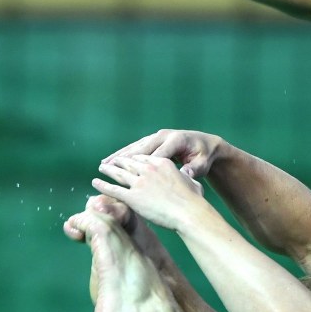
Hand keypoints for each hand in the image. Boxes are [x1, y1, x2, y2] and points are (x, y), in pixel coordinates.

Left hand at [92, 154, 204, 231]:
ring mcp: (140, 182)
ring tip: (101, 167)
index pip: (144, 158)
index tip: (129, 159)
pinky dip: (102, 186)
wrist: (189, 212)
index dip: (134, 158)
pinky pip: (113, 189)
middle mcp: (149, 169)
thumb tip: (189, 177)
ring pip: (118, 173)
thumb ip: (186, 177)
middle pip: (129, 162)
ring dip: (108, 169)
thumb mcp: (192, 182)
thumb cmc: (194, 200)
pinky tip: (95, 183)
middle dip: (119, 161)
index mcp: (162, 163)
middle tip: (112, 161)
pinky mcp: (133, 197)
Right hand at [102, 129, 222, 181]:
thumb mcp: (202, 164)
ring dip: (119, 155)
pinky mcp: (153, 140)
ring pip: (135, 147)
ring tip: (104, 163)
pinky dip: (124, 154)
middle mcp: (164, 136)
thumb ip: (193, 170)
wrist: (206, 145)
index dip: (143, 164)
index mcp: (176, 140)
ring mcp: (157, 136)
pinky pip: (136, 148)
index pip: (157, 154)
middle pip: (141, 148)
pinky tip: (111, 160)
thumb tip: (185, 175)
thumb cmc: (204, 157)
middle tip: (108, 166)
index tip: (130, 175)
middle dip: (124, 158)